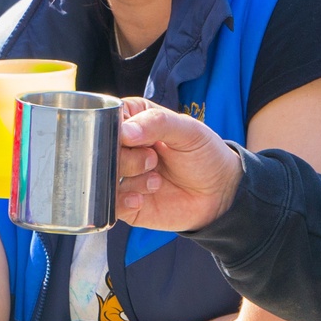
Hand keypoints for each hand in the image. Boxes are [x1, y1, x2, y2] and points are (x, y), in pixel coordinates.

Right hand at [114, 99, 243, 230]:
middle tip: (152, 159)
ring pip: (102, 175)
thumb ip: (157, 123)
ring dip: (130, 177)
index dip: (116, 129)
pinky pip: (108, 203)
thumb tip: (124, 131)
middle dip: (126, 156)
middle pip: (100, 148)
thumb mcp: (188, 130)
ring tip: (156, 180)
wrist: (220, 193)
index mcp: (134, 120)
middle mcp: (123, 147)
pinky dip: (123, 201)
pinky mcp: (124, 203)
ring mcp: (122, 175)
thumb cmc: (204, 154)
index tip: (134, 138)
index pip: (106, 117)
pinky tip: (143, 199)